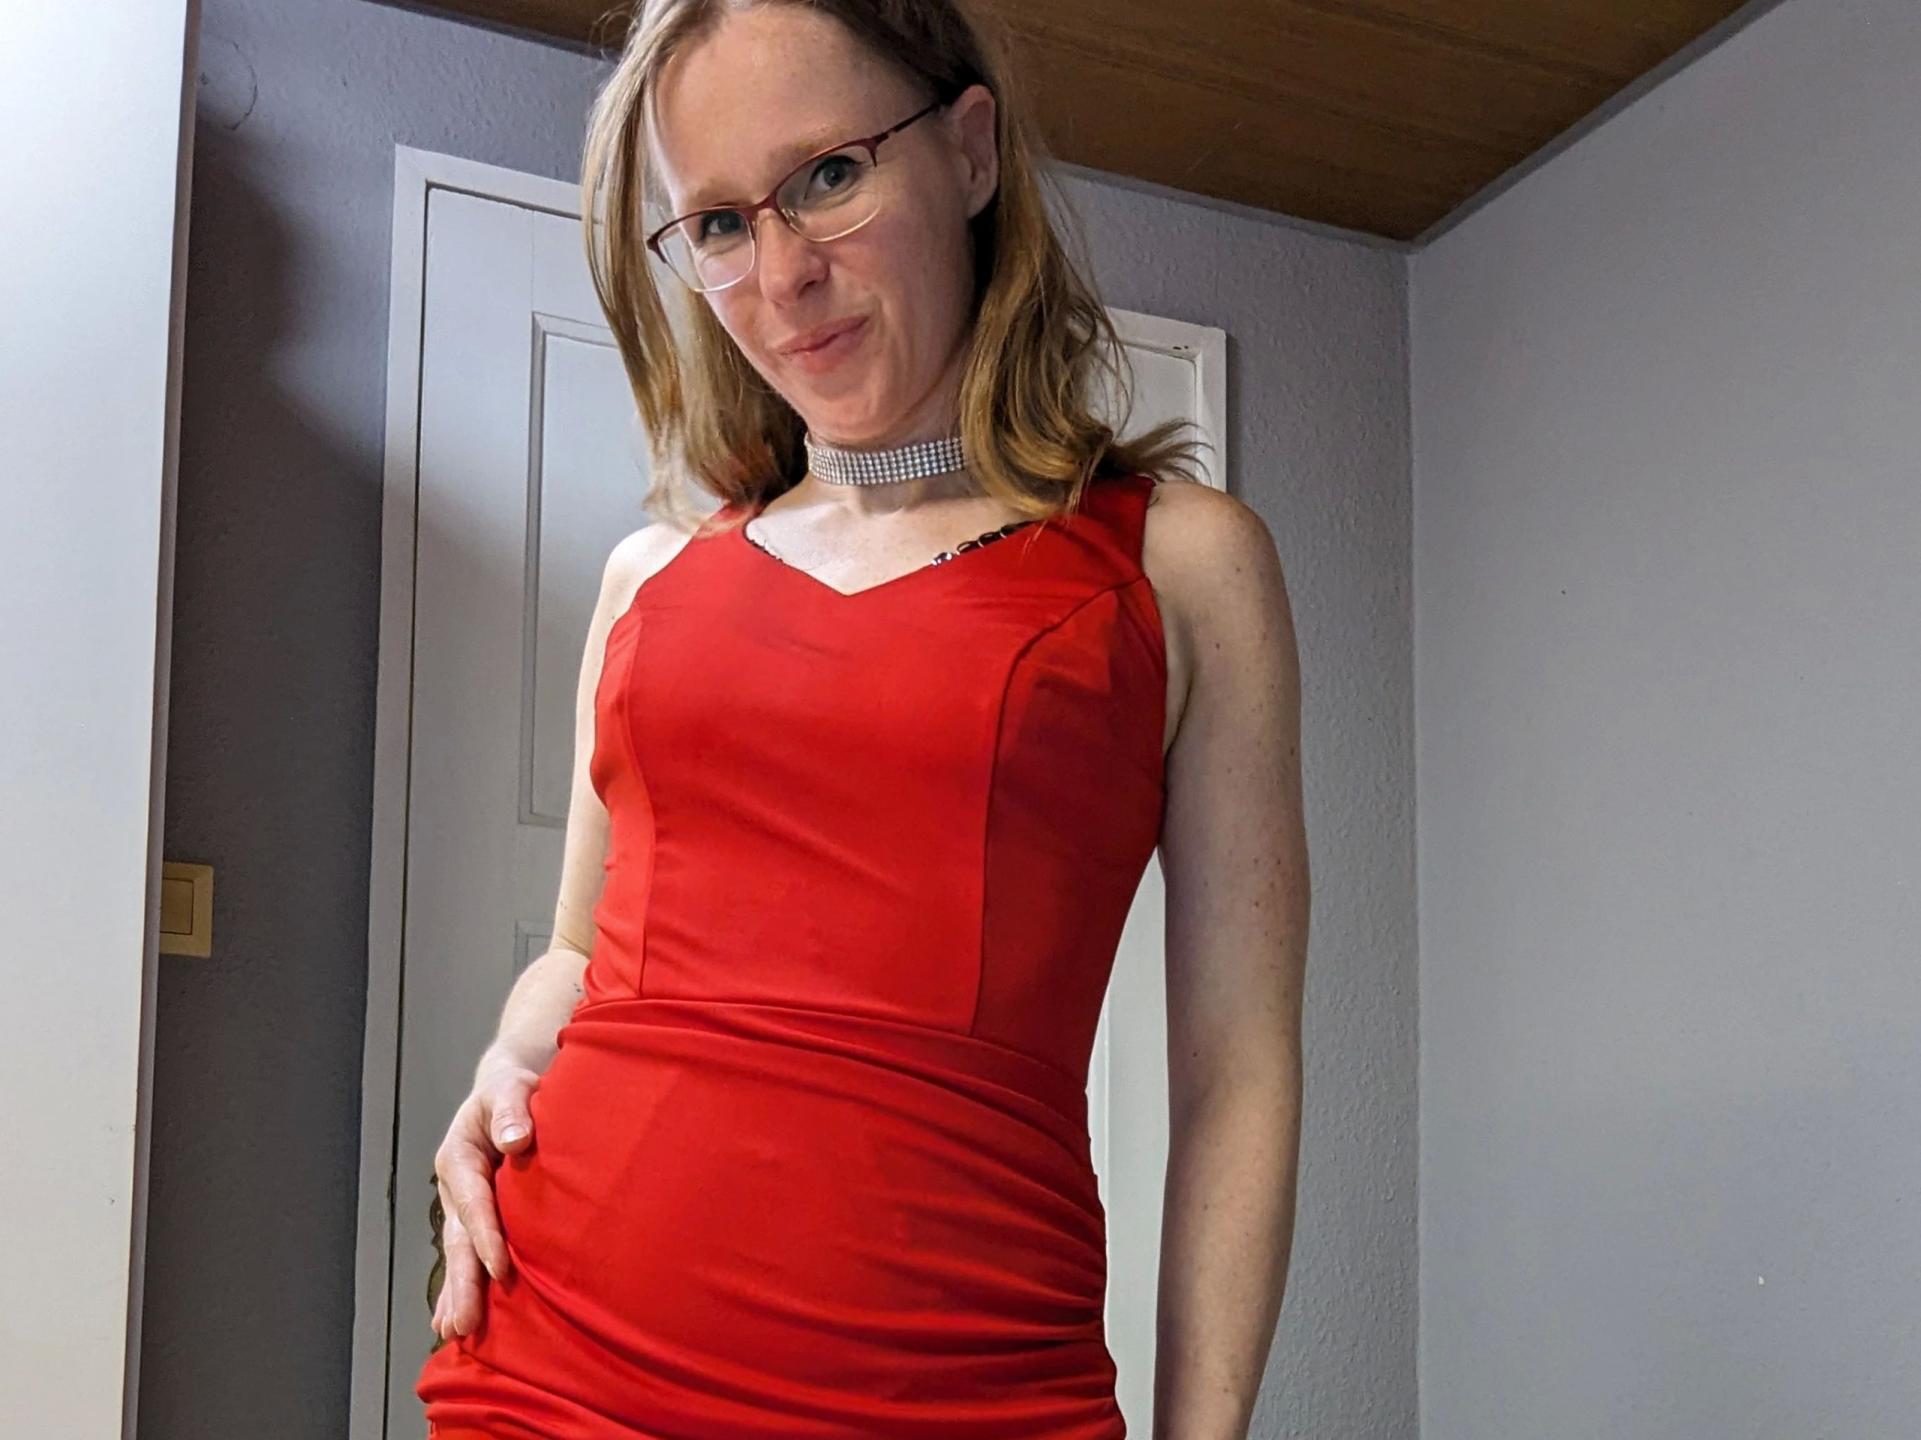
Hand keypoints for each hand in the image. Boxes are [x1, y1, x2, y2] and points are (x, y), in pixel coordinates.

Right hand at [429, 1052, 541, 1340]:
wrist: (505, 1090)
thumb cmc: (511, 1089)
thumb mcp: (511, 1088)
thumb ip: (513, 1111)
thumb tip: (516, 1140)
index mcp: (459, 1157)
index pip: (473, 1203)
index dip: (486, 1236)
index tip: (500, 1268)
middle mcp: (454, 1186)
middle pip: (458, 1239)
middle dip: (461, 1282)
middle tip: (462, 1323)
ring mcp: (460, 1204)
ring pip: (458, 1253)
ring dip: (456, 1292)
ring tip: (454, 1331)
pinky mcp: (474, 1216)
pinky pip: (466, 1254)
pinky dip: (460, 1286)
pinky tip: (454, 1319)